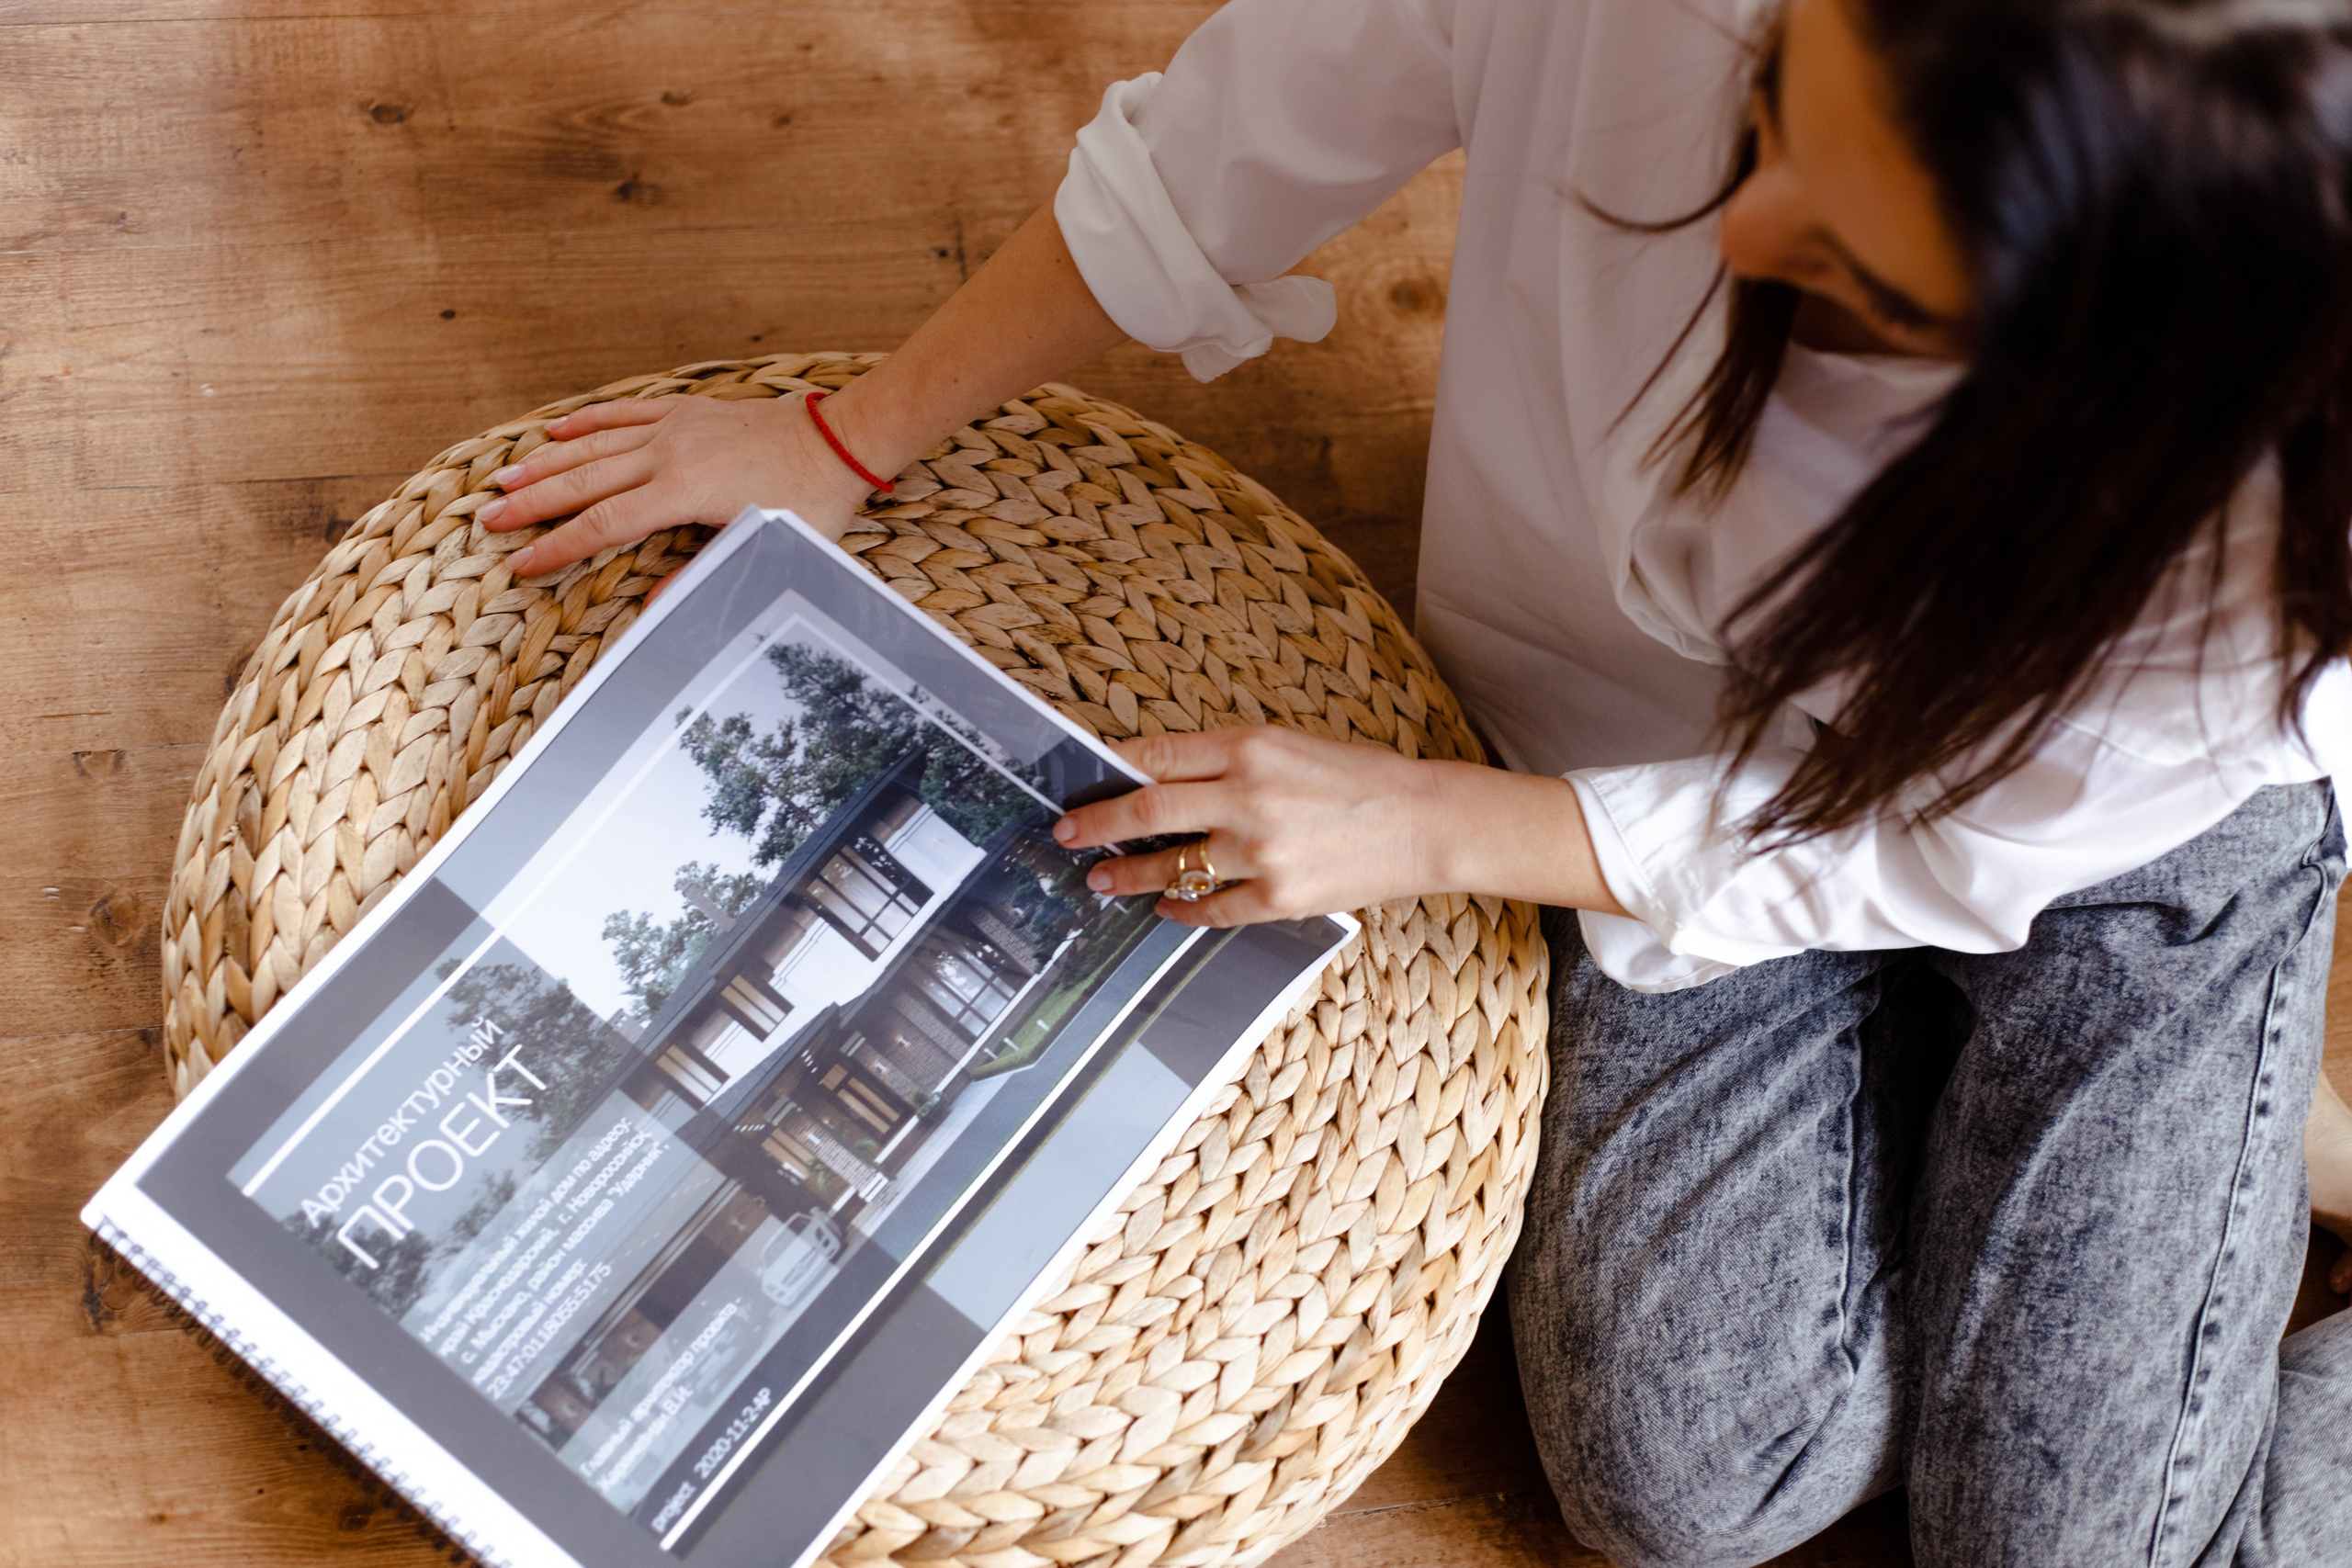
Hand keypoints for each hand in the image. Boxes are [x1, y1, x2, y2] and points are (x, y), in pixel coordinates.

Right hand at [478, 392, 879, 576]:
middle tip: (488, 522)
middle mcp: (668, 453)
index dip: (557, 548)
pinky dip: (587, 421)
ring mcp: (674, 426)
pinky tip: (556, 430)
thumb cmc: (810, 498)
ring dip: (547, 463)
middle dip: (533, 505)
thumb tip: (655, 610)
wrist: (840, 439)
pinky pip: (624, 411)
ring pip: (594, 444)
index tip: (521, 565)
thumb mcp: (763, 546)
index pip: (602, 525)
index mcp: (681, 491)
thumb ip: (703, 575)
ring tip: (505, 481)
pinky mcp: (686, 409)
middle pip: (583, 482)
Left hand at [1050, 726, 1627, 925]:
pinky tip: (1166, 909)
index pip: (1157, 756)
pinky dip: (1183, 910)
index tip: (1083, 782)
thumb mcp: (1289, 745)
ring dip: (1128, 876)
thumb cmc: (1360, 777)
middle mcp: (1248, 795)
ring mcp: (1261, 851)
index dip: (1110, 771)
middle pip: (1147, 811)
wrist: (1427, 822)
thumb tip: (1160, 775)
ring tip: (1102, 880)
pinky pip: (1212, 909)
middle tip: (1066, 835)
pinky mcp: (1279, 896)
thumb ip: (1227, 760)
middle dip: (1097, 825)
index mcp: (1250, 746)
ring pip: (1172, 867)